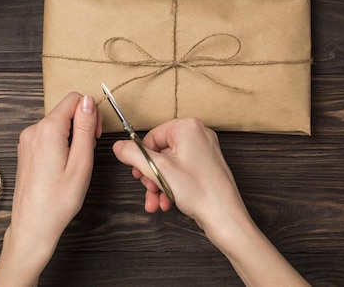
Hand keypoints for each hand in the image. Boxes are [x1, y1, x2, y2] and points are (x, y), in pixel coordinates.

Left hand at [0, 92, 101, 286]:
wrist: (33, 226)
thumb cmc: (59, 200)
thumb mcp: (82, 161)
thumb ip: (86, 127)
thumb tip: (88, 100)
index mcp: (47, 129)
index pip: (74, 99)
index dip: (90, 114)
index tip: (94, 137)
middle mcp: (33, 130)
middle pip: (66, 110)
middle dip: (82, 125)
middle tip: (88, 153)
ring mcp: (27, 140)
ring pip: (58, 123)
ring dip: (73, 136)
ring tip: (75, 163)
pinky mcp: (26, 150)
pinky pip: (49, 135)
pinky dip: (61, 144)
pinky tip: (64, 166)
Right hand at [113, 118, 309, 286]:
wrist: (224, 217)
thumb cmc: (199, 191)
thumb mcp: (157, 170)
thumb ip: (133, 155)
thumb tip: (119, 146)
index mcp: (188, 128)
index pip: (152, 137)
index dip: (142, 158)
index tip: (139, 174)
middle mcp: (198, 136)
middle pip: (160, 152)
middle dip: (151, 176)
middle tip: (149, 189)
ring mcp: (204, 152)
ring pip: (169, 166)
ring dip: (158, 185)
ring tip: (156, 202)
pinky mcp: (206, 167)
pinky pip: (181, 173)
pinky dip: (171, 187)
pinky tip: (166, 203)